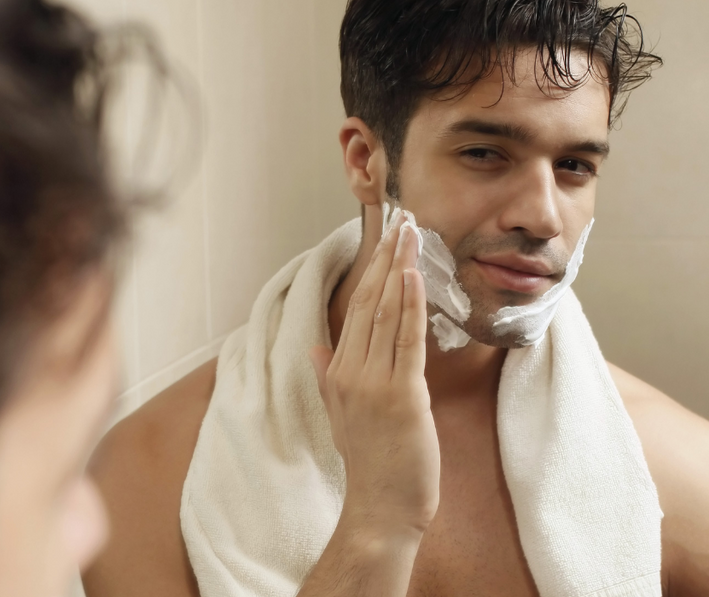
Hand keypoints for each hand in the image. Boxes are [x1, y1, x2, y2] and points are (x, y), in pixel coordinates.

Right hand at [310, 216, 439, 539]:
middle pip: (368, 302)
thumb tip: (315, 348)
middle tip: (401, 219)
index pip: (354, 310)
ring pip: (385, 313)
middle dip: (385, 257)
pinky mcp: (402, 397)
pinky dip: (410, 306)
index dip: (371, 271)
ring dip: (399, 269)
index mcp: (338, 373)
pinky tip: (415, 277)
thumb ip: (327, 377)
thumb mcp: (340, 417)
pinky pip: (406, 342)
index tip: (385, 239)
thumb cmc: (370, 466)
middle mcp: (350, 371)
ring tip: (411, 234)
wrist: (380, 510)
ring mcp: (373, 383)